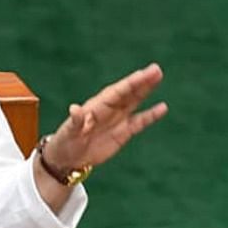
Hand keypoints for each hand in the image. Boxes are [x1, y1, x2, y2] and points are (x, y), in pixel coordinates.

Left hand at [37, 63, 166, 203]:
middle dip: (141, 82)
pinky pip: (139, 122)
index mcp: (96, 107)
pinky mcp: (123, 133)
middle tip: (156, 69)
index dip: (130, 83)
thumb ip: (76, 121)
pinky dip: (151, 115)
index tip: (142, 74)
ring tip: (159, 77)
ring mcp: (117, 119)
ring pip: (135, 102)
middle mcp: (109, 109)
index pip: (116, 92)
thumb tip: (74, 109)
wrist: (68, 158)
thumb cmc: (65, 141)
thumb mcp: (69, 132)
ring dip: (146, 90)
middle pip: (128, 93)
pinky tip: (162, 108)